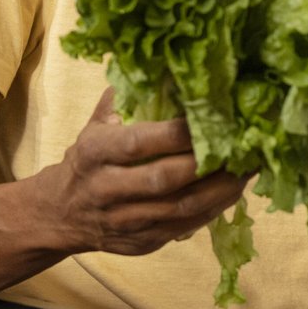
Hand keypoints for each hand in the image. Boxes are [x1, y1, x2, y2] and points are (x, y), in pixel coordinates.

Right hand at [37, 89, 250, 256]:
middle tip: (243, 146)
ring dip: (220, 190)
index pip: (138, 143)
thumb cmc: (87, 160)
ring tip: (248, 169)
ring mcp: (125, 220)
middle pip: (163, 179)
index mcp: (95, 153)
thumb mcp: (95, 126)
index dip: (176, 134)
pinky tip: (233, 191)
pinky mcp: (142, 242)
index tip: (212, 119)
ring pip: (180, 208)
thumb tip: (164, 66)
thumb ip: (125, 99)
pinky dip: (214, 209)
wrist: (59, 215)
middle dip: (207, 164)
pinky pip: (185, 226)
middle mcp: (106, 189)